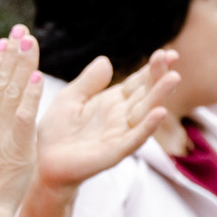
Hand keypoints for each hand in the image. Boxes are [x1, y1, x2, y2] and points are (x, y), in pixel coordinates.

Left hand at [38, 50, 175, 190]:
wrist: (44, 163)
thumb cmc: (56, 132)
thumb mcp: (70, 98)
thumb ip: (89, 81)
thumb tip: (106, 60)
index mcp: (112, 102)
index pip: (137, 83)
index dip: (152, 69)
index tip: (168, 53)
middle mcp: (121, 117)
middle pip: (145, 94)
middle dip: (158, 77)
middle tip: (170, 58)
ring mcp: (120, 135)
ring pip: (145, 113)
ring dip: (159, 96)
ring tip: (173, 78)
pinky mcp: (113, 152)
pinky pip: (134, 139)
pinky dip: (147, 127)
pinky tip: (159, 113)